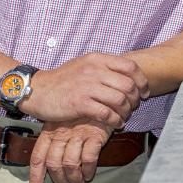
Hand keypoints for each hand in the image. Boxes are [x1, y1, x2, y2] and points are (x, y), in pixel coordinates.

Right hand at [20, 53, 149, 126]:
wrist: (38, 90)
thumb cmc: (62, 80)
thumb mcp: (84, 64)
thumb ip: (104, 67)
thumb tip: (128, 75)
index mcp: (98, 59)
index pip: (130, 67)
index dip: (142, 81)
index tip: (144, 92)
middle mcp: (95, 70)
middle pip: (128, 85)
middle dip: (135, 99)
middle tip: (133, 107)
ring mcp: (87, 86)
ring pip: (120, 100)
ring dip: (126, 112)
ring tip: (124, 117)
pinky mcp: (80, 103)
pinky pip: (107, 113)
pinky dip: (116, 120)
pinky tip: (116, 124)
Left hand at [28, 118, 112, 182]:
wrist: (103, 97)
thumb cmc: (82, 112)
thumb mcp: (63, 121)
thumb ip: (56, 139)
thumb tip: (50, 164)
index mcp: (50, 130)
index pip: (38, 157)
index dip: (35, 176)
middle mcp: (62, 133)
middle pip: (54, 164)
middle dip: (59, 181)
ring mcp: (78, 134)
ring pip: (70, 164)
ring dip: (75, 179)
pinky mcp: (95, 135)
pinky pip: (88, 159)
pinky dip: (88, 170)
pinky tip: (90, 175)